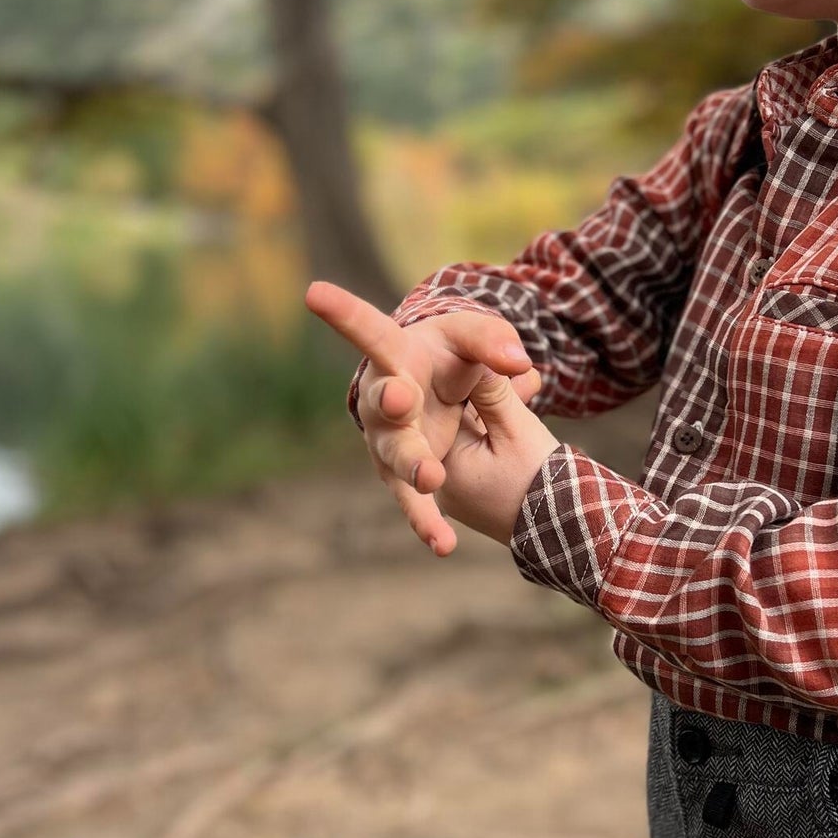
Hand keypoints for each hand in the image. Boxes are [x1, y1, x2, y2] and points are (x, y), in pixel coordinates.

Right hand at [305, 280, 542, 554]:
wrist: (443, 395)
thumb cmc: (450, 356)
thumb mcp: (473, 338)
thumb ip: (493, 342)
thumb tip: (523, 366)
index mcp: (396, 355)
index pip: (371, 332)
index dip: (344, 313)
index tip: (314, 292)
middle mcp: (384, 398)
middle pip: (383, 403)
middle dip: (390, 403)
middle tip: (401, 399)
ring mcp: (390, 442)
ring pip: (395, 457)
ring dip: (413, 467)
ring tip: (432, 478)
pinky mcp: (405, 475)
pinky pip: (413, 502)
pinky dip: (426, 521)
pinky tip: (442, 545)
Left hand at [435, 364, 561, 546]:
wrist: (570, 531)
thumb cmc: (539, 480)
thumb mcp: (515, 427)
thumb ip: (492, 390)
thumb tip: (475, 357)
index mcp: (442, 466)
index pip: (446, 408)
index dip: (469, 378)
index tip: (490, 359)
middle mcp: (442, 482)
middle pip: (460, 421)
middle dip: (490, 394)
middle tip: (517, 375)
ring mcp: (459, 491)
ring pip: (475, 436)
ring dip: (499, 412)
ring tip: (529, 386)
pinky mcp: (478, 494)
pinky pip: (484, 453)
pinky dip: (501, 435)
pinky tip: (523, 409)